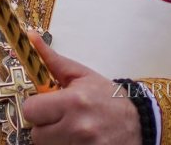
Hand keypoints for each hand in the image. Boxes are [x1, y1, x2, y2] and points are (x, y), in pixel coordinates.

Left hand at [19, 31, 141, 144]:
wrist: (139, 122)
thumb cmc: (108, 97)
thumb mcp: (82, 75)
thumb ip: (53, 60)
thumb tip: (30, 37)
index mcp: (73, 101)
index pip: (30, 110)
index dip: (36, 107)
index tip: (46, 105)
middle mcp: (77, 127)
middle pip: (37, 134)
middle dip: (44, 125)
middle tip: (59, 118)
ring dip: (55, 138)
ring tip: (70, 129)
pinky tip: (77, 139)